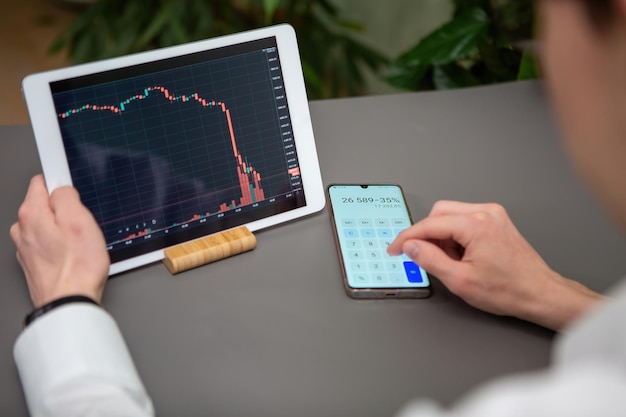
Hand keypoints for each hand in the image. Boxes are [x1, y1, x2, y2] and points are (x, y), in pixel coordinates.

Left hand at [10, 175, 109, 307]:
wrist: (69, 302)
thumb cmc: (77, 267)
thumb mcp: (80, 219)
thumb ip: (66, 195)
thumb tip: (62, 188)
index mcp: (31, 213)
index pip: (42, 182)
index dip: (62, 184)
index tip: (74, 193)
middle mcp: (23, 229)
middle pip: (46, 205)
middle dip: (65, 211)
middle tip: (83, 225)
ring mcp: (26, 248)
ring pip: (48, 226)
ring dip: (63, 231)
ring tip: (80, 245)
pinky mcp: (34, 263)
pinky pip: (49, 244)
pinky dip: (61, 247)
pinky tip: (74, 256)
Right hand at [387, 201, 603, 330]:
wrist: (540, 293)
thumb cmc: (509, 290)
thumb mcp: (460, 280)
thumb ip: (430, 260)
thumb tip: (411, 246)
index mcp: (475, 225)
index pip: (429, 225)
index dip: (406, 237)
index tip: (394, 248)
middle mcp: (485, 213)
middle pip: (438, 213)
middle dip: (426, 235)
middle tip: (425, 258)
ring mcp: (492, 214)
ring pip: (450, 215)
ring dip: (442, 236)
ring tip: (452, 262)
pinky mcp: (496, 220)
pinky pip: (464, 219)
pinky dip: (455, 235)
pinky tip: (462, 255)